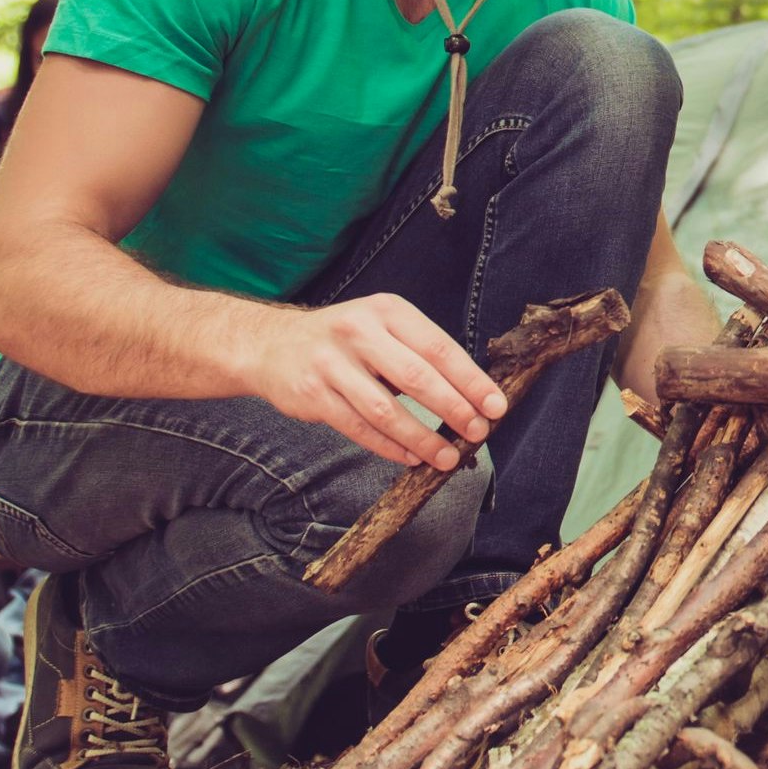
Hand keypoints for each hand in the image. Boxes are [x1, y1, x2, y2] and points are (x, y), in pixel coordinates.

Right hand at [247, 294, 510, 470]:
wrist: (271, 344)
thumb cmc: (344, 340)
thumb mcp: (381, 327)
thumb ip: (419, 352)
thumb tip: (472, 394)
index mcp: (387, 311)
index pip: (439, 348)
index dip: (471, 380)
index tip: (496, 406)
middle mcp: (359, 331)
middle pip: (417, 377)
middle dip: (453, 409)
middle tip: (478, 433)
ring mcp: (332, 364)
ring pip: (386, 410)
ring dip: (422, 438)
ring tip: (447, 457)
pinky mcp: (312, 395)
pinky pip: (359, 428)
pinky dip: (389, 447)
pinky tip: (411, 457)